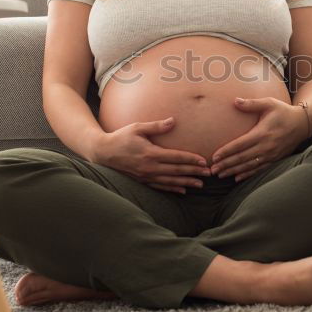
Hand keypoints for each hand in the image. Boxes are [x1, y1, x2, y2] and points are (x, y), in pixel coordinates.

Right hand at [90, 117, 211, 194]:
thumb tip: (173, 121)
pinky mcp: (142, 181)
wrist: (103, 152)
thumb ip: (156, 126)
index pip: (176, 157)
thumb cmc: (121, 137)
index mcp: (150, 153)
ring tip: (200, 184)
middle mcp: (150, 167)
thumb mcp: (137, 128)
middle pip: (176, 171)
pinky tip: (182, 190)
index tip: (204, 161)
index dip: (191, 159)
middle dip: (194, 172)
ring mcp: (146, 176)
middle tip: (209, 174)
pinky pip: (160, 187)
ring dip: (186, 182)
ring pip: (170, 181)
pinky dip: (172, 189)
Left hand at [210, 97, 308, 180]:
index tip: (214, 157)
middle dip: (226, 164)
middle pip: (242, 158)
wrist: (303, 123)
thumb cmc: (283, 111)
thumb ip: (251, 104)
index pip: (240, 144)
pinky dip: (247, 174)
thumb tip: (235, 101)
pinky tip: (237, 178)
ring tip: (221, 175)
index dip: (226, 151)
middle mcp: (266, 146)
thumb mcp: (269, 103)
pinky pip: (259, 169)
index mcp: (262, 133)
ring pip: (249, 166)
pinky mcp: (275, 159)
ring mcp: (271, 155)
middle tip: (212, 170)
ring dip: (234, 171)